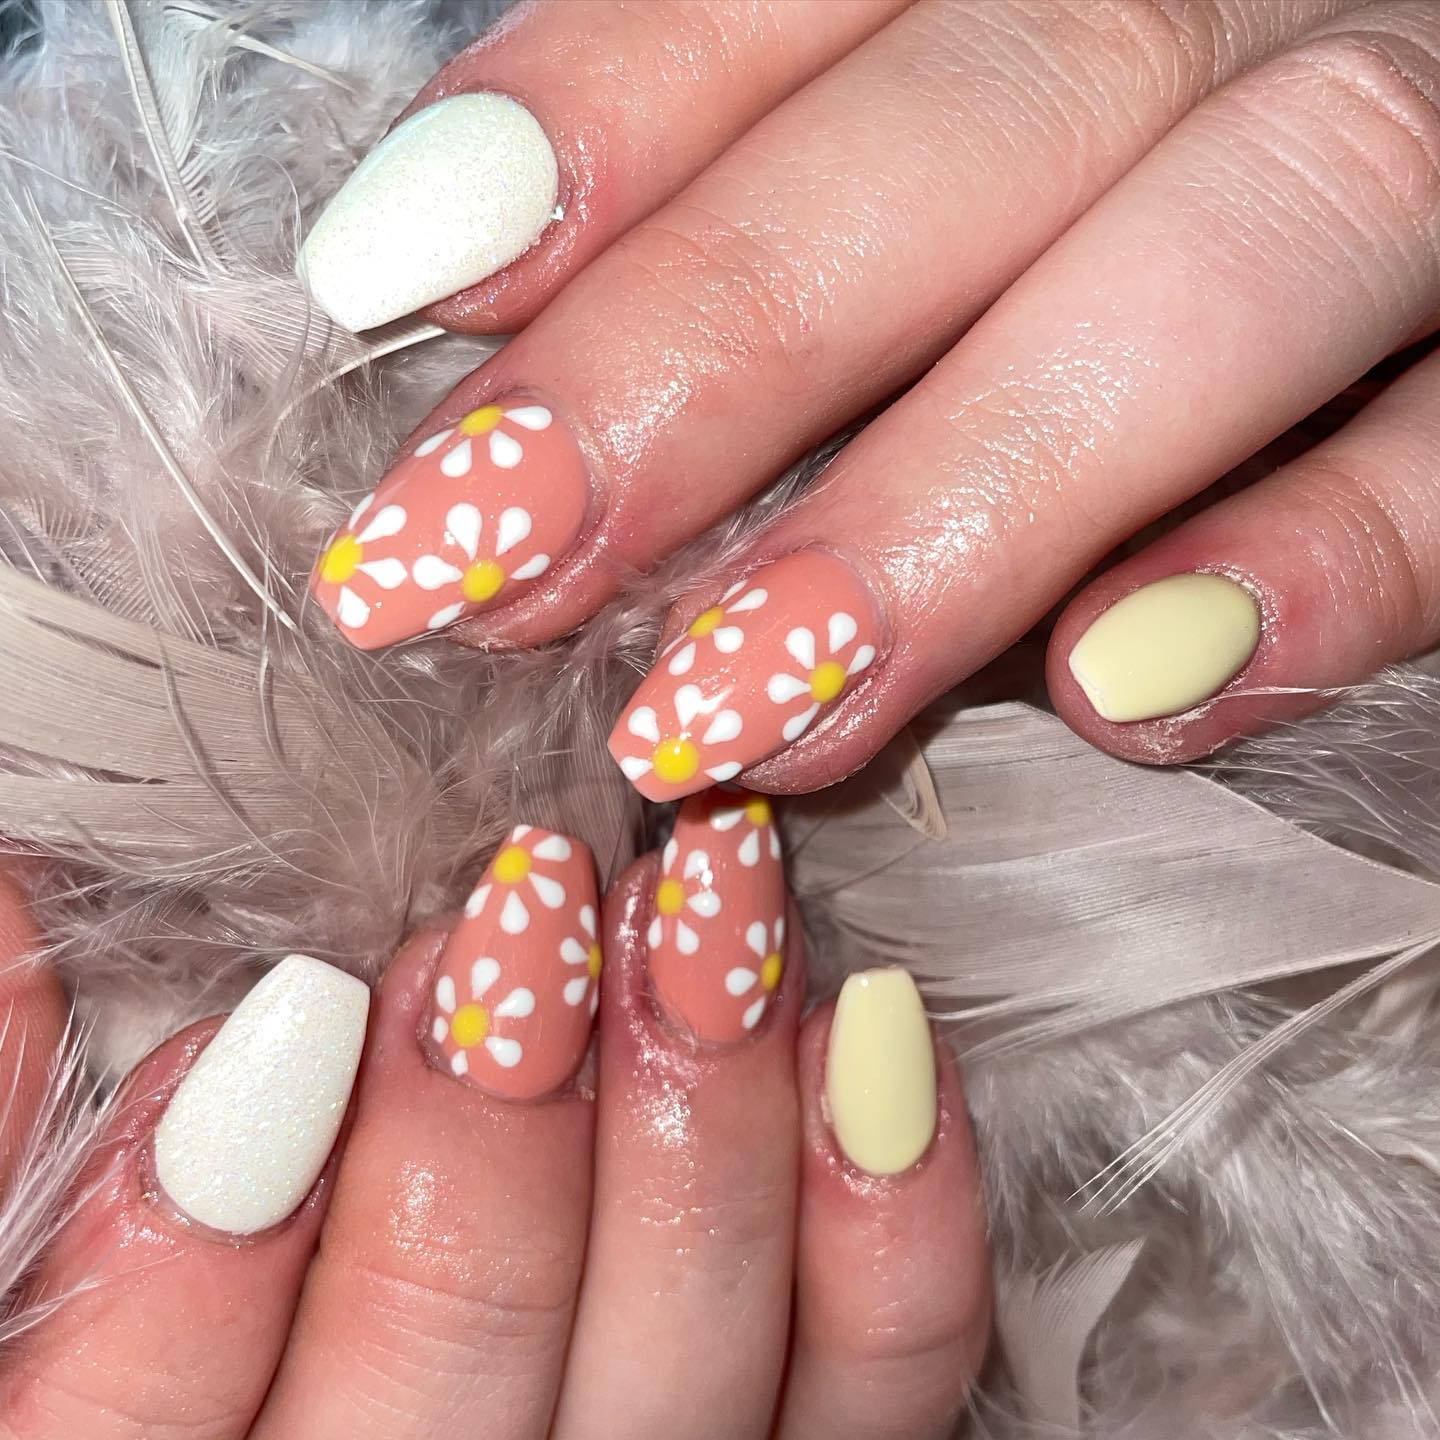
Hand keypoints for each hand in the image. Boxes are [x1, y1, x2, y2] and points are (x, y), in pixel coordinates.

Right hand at [0, 811, 988, 1439]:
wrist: (432, 1403)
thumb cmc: (192, 1361)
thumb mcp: (14, 1292)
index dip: (211, 1242)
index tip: (307, 1011)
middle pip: (452, 1379)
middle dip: (493, 1132)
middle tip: (531, 899)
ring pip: (689, 1375)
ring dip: (705, 1118)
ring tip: (707, 893)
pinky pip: (883, 1381)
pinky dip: (894, 1212)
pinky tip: (873, 1028)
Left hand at [300, 0, 1439, 791]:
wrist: (1403, 253)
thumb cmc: (1083, 220)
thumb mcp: (928, 165)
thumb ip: (748, 205)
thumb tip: (487, 337)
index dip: (593, 118)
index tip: (389, 284)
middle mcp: (1218, 8)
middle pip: (975, 122)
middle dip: (714, 353)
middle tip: (487, 575)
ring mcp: (1412, 155)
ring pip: (1236, 251)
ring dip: (964, 501)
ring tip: (737, 709)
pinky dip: (1328, 561)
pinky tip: (1127, 696)